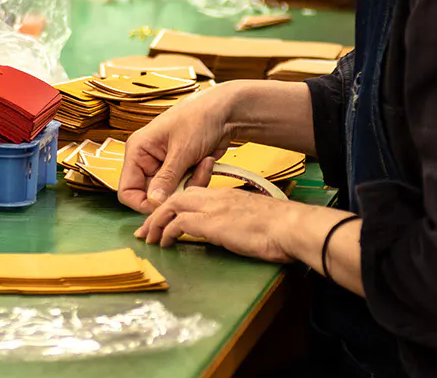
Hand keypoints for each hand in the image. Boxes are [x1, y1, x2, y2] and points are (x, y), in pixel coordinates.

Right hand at [117, 85, 237, 213]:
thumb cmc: (199, 118)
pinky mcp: (182, 170)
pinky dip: (198, 180)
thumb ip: (166, 179)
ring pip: (171, 194)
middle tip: (192, 179)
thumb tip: (153, 203)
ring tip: (204, 164)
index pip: (127, 190)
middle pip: (152, 195)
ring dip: (190, 185)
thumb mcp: (182, 150)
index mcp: (138, 151)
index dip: (142, 202)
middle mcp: (148, 160)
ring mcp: (166, 166)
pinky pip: (185, 188)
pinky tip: (207, 162)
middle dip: (174, 192)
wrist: (225, 112)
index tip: (163, 204)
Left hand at [133, 187, 301, 261]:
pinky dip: (168, 232)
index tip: (163, 221)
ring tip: (149, 238)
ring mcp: (212, 208)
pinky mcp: (211, 223)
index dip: (173, 206)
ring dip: (157, 222)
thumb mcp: (251, 220)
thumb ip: (235, 221)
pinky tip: (165, 243)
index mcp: (225, 195)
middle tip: (145, 230)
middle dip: (157, 213)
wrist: (290, 226)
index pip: (192, 194)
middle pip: (176, 197)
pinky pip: (179, 223)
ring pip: (172, 206)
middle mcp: (216, 197)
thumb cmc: (279, 228)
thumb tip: (229, 232)